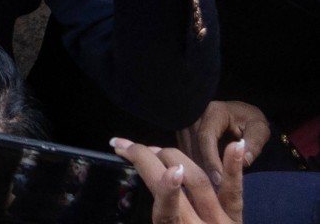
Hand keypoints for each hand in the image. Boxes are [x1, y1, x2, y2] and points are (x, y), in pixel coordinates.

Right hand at [113, 138, 243, 222]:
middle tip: (125, 145)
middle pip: (178, 183)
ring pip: (199, 179)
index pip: (165, 211)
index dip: (158, 185)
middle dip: (149, 157)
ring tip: (153, 149)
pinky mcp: (236, 218)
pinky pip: (234, 191)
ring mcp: (222, 222)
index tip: (139, 161)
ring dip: (173, 156)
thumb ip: (159, 220)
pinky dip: (233, 167)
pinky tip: (235, 144)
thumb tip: (124, 206)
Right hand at [178, 101, 269, 187]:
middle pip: (193, 146)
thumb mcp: (259, 127)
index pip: (206, 138)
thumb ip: (254, 142)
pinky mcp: (182, 135)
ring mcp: (185, 126)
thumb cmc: (249, 121)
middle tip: (214, 191)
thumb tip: (244, 160)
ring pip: (185, 152)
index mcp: (213, 112)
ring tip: (208, 190)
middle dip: (202, 169)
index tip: (219, 180)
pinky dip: (192, 168)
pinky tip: (202, 181)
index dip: (211, 159)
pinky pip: (184, 154)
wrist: (238, 114)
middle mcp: (194, 117)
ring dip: (195, 170)